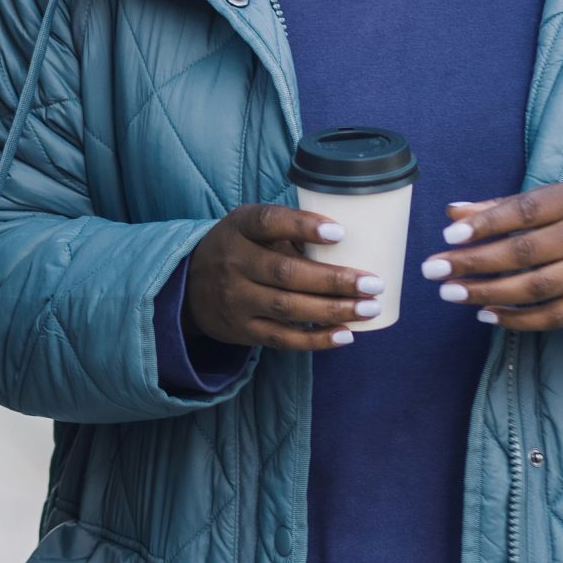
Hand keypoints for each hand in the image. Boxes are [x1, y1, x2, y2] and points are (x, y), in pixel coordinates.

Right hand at [181, 204, 383, 352]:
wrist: (189, 287)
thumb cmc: (238, 247)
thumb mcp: (249, 226)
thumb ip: (287, 230)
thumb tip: (350, 238)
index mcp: (239, 227)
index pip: (268, 222)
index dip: (303, 226)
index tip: (340, 232)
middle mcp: (234, 263)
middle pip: (286, 273)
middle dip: (334, 280)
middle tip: (373, 283)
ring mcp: (237, 300)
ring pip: (288, 308)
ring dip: (333, 310)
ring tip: (369, 308)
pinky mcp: (243, 330)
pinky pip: (283, 339)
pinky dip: (317, 339)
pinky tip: (346, 335)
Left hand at [418, 179, 562, 332]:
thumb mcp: (556, 197)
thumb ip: (504, 206)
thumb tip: (453, 212)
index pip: (525, 212)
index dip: (486, 223)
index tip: (449, 235)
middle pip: (524, 252)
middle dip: (473, 262)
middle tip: (432, 268)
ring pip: (535, 288)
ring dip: (487, 292)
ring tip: (449, 292)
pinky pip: (553, 316)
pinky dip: (517, 319)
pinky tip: (485, 314)